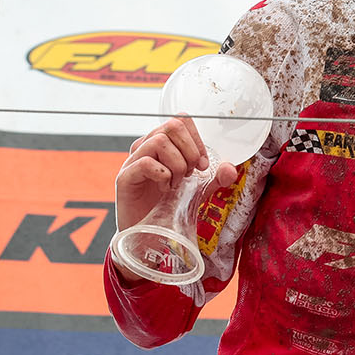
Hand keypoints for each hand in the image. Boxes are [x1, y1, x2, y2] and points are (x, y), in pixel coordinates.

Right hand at [115, 116, 239, 232]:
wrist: (150, 233)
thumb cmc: (169, 206)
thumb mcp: (199, 190)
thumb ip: (216, 178)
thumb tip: (230, 168)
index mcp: (162, 145)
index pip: (181, 120)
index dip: (197, 139)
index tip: (203, 164)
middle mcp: (145, 147)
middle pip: (172, 125)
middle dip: (191, 151)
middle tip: (191, 174)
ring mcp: (132, 161)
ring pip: (160, 141)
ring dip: (178, 165)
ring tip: (177, 184)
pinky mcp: (124, 177)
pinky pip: (146, 163)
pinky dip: (163, 176)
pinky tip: (165, 189)